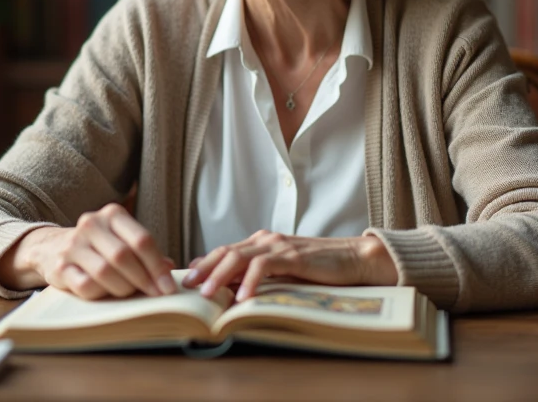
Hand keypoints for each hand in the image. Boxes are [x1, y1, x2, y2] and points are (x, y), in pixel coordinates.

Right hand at [0, 203, 176, 299]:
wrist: (52, 247)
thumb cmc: (99, 247)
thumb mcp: (122, 240)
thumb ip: (145, 252)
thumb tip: (169, 268)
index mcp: (113, 214)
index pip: (142, 240)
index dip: (157, 266)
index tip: (168, 288)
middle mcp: (91, 224)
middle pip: (124, 256)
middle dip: (143, 280)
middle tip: (155, 295)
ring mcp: (73, 245)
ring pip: (105, 272)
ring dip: (123, 288)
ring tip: (131, 294)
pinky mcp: (60, 266)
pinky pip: (86, 286)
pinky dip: (102, 294)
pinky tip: (107, 294)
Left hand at [182, 231, 397, 301]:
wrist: (352, 259)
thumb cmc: (318, 268)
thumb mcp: (283, 272)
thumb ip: (259, 274)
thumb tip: (229, 287)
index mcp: (262, 241)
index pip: (225, 251)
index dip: (204, 264)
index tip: (186, 280)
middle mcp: (266, 239)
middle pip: (226, 252)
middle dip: (204, 269)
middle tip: (186, 286)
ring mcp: (279, 246)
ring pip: (240, 257)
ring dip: (220, 275)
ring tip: (207, 293)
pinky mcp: (293, 256)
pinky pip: (264, 266)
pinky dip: (250, 281)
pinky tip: (242, 297)